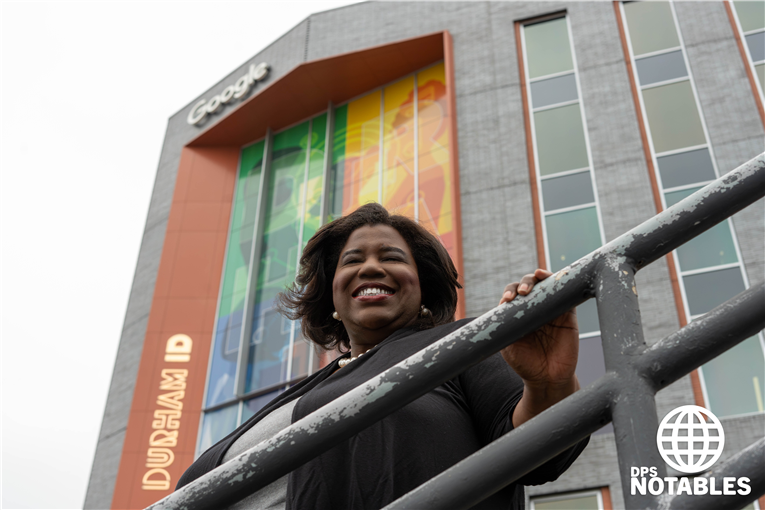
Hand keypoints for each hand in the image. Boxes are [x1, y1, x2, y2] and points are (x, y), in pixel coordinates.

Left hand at [498, 269, 579, 426]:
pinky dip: (561, 283)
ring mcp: (552, 310)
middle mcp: (535, 309)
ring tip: (537, 277)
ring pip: (547, 285)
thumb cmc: (525, 363)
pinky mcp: (568, 315)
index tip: (507, 300)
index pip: (514, 295)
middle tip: (521, 292)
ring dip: (541, 277)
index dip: (510, 292)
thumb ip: (504, 328)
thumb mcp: (508, 346)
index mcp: (519, 314)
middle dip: (524, 283)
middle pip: (530, 286)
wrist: (547, 380)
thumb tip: (502, 306)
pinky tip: (554, 279)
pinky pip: (567, 295)